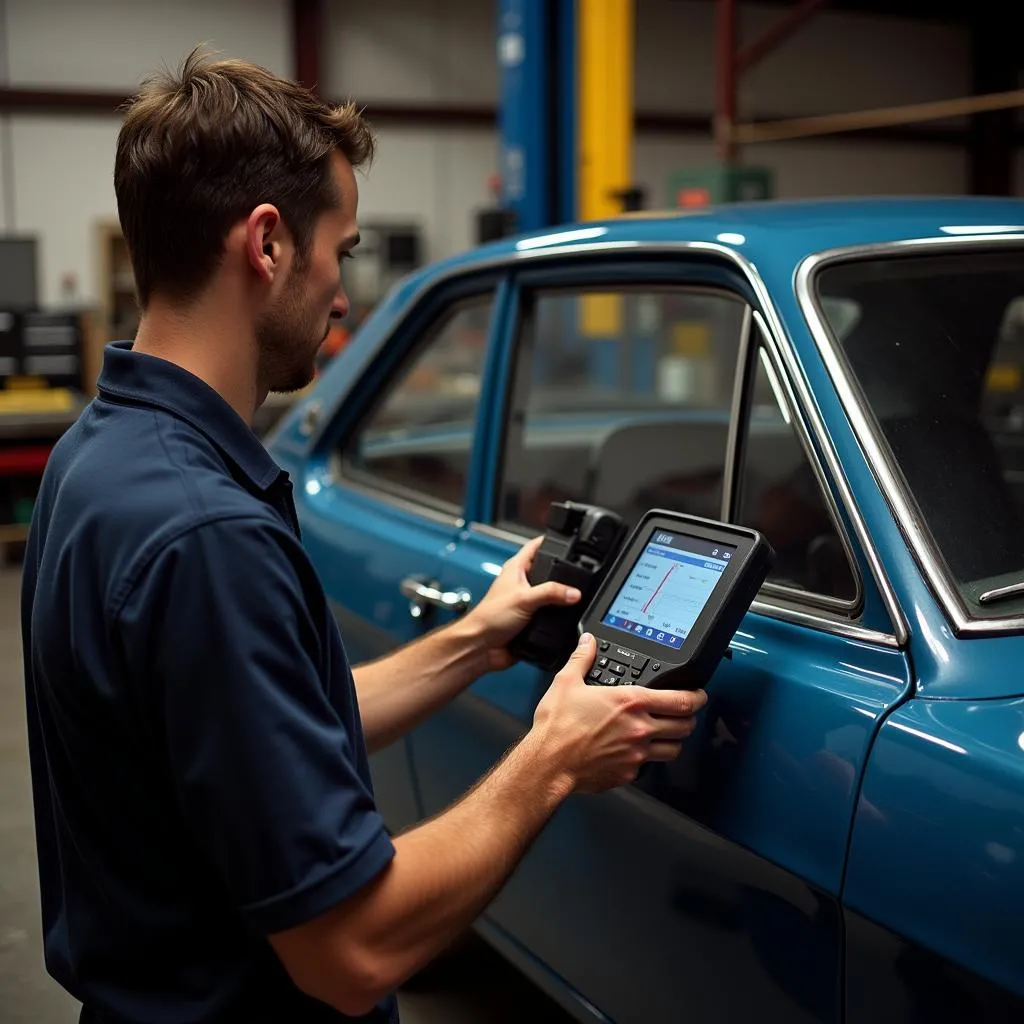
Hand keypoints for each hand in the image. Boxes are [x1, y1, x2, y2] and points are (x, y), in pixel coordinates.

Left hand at [464, 535, 582, 671]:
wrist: (482, 647)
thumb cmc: (489, 618)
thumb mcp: (524, 599)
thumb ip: (551, 593)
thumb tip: (574, 592)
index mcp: (515, 569)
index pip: (535, 546)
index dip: (550, 540)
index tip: (569, 540)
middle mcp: (521, 583)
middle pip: (547, 570)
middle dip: (562, 572)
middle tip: (579, 572)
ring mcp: (526, 601)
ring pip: (550, 593)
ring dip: (560, 597)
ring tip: (576, 595)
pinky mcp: (530, 619)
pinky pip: (549, 614)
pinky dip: (557, 615)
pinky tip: (566, 617)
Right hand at [531, 634, 707, 793]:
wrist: (548, 763)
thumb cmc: (557, 727)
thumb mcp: (567, 683)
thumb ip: (582, 658)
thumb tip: (588, 642)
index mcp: (630, 702)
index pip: (681, 700)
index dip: (697, 696)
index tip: (699, 695)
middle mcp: (640, 728)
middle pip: (685, 725)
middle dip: (689, 718)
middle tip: (685, 713)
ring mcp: (637, 754)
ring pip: (674, 749)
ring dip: (675, 740)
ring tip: (668, 734)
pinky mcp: (628, 774)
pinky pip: (649, 767)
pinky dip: (648, 759)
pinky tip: (638, 752)